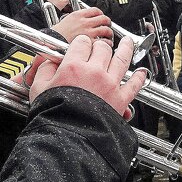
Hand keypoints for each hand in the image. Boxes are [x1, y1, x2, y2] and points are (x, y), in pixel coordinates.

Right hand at [28, 35, 146, 118]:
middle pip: (102, 48)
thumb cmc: (54, 116)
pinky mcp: (121, 99)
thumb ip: (44, 70)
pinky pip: (134, 85)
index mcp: (74, 66)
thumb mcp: (39, 89)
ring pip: (122, 58)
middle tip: (98, 48)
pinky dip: (139, 77)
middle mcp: (95, 72)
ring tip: (127, 42)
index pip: (82, 43)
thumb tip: (49, 62)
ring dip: (126, 48)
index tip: (80, 46)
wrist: (70, 138)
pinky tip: (141, 72)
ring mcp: (110, 84)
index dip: (81, 43)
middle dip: (99, 46)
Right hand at [51, 7, 112, 42]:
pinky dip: (107, 43)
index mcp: (78, 15)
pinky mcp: (89, 43)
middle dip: (108, 23)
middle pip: (104, 19)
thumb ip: (79, 19)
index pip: (96, 10)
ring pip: (106, 30)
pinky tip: (106, 45)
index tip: (102, 17)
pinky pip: (104, 42)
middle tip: (107, 26)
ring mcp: (87, 32)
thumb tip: (88, 19)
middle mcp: (84, 22)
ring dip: (109, 33)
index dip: (102, 14)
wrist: (51, 43)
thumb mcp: (67, 20)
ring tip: (108, 36)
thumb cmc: (56, 34)